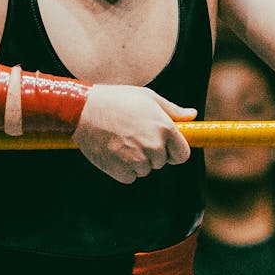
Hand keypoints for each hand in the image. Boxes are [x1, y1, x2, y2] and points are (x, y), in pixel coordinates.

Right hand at [74, 85, 194, 183]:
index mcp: (165, 128)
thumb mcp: (147, 97)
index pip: (182, 155)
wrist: (83, 109)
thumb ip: (172, 110)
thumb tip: (192, 115)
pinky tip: (113, 152)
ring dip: (136, 162)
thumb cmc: (116, 99)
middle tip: (133, 136)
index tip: (163, 146)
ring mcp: (137, 160)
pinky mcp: (120, 170)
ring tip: (121, 142)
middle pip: (161, 163)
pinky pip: (130, 177)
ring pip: (145, 170)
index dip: (173, 151)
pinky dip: (122, 169)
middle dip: (151, 154)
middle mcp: (154, 146)